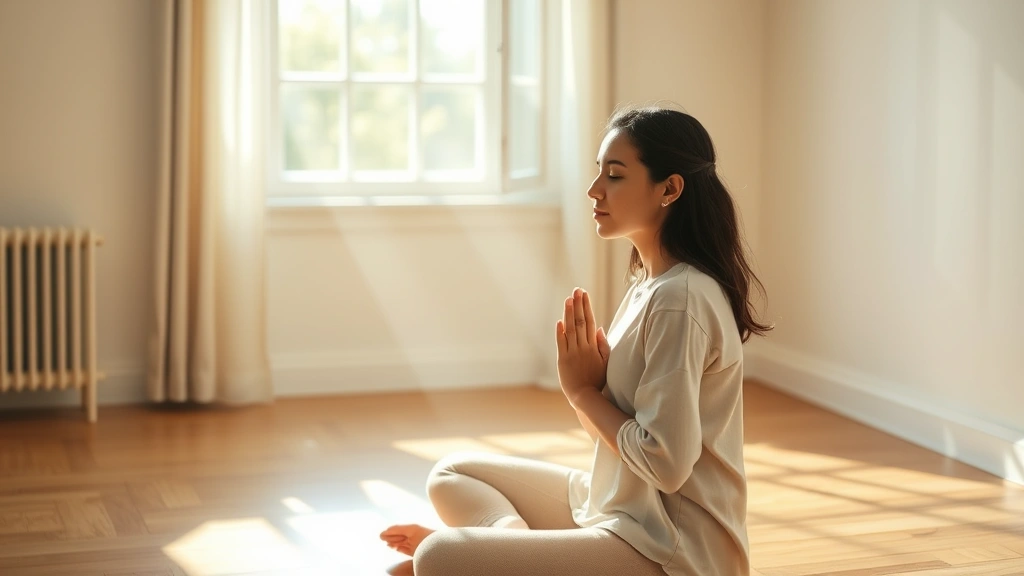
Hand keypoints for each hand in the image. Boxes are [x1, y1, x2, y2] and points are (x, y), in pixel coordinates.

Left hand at [556, 288, 611, 406]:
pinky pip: (561, 344)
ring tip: (569, 299)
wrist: (585, 396)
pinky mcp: (563, 360)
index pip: (589, 321)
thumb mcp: (605, 362)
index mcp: (593, 346)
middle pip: (580, 322)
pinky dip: (560, 332)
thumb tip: (599, 327)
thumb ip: (602, 344)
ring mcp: (572, 353)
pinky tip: (559, 321)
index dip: (586, 306)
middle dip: (578, 304)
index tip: (584, 294)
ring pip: (571, 329)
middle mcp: (583, 347)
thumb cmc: (596, 380)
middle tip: (576, 290)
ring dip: (569, 313)